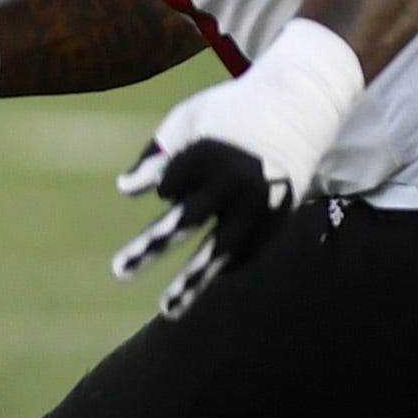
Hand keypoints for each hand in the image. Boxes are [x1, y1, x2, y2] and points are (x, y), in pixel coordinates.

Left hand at [110, 22, 363, 318]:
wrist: (299, 106)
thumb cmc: (232, 111)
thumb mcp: (189, 118)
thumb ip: (155, 154)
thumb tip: (126, 190)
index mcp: (209, 151)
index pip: (170, 185)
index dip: (165, 184)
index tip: (167, 184)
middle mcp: (233, 181)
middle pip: (185, 221)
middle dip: (150, 247)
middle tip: (118, 271)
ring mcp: (258, 204)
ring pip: (219, 250)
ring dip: (191, 282)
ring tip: (167, 311)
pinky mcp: (277, 218)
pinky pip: (245, 252)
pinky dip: (223, 266)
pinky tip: (203, 279)